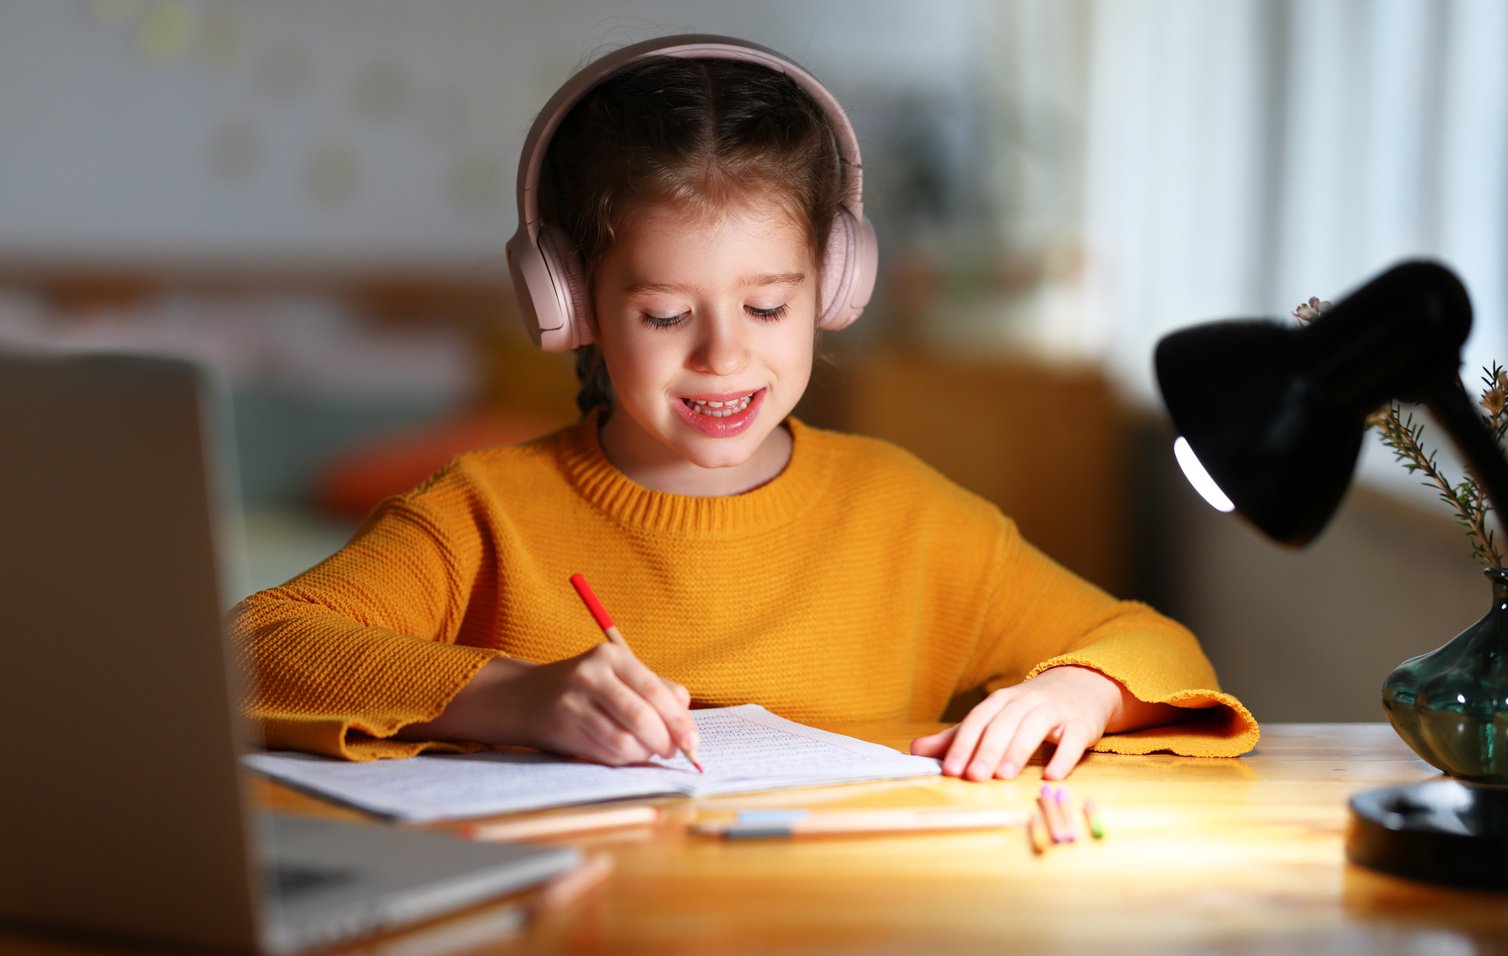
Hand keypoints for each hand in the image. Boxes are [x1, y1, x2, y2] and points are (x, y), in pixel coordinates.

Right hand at [400, 644, 698, 766]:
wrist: (526, 696)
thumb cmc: (587, 687)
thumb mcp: (619, 675)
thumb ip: (658, 689)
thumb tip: (687, 714)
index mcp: (611, 656)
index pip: (655, 690)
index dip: (679, 720)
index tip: (692, 740)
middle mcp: (590, 675)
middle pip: (641, 717)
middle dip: (664, 742)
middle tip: (672, 751)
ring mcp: (573, 702)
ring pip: (624, 741)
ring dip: (644, 754)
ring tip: (647, 751)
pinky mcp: (563, 728)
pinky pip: (606, 753)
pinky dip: (624, 759)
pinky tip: (625, 754)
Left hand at [909, 666, 1121, 781]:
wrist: (1081, 686)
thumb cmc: (1029, 708)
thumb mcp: (993, 718)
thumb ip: (957, 736)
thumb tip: (915, 750)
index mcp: (1000, 701)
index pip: (977, 720)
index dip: (963, 744)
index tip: (950, 769)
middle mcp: (1025, 701)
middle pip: (1003, 724)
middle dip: (987, 750)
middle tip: (974, 777)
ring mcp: (1055, 711)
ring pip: (1033, 727)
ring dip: (1017, 751)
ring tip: (1003, 776)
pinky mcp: (1081, 724)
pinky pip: (1072, 739)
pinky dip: (1063, 756)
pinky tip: (1052, 775)